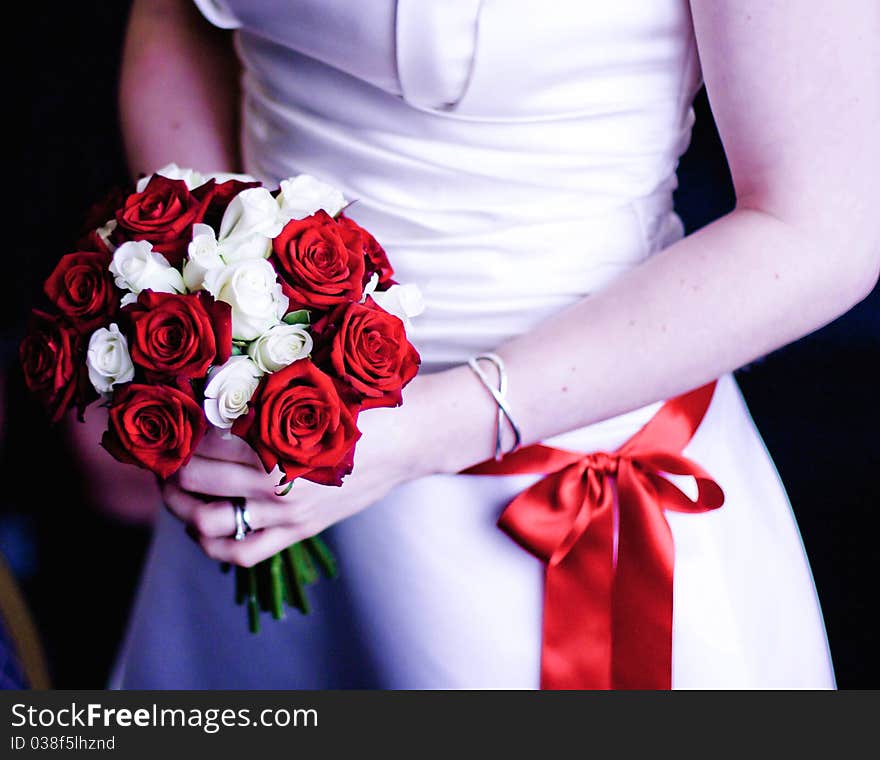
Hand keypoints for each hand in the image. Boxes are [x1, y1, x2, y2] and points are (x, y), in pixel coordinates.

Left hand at [162, 376, 434, 566]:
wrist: (411, 438)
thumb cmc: (365, 403)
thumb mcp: (316, 386)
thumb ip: (267, 386)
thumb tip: (212, 377)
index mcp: (276, 440)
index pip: (201, 440)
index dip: (179, 428)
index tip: (174, 416)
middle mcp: (274, 483)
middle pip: (193, 480)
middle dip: (170, 466)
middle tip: (167, 450)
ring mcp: (287, 513)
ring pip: (206, 523)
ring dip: (181, 506)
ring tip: (176, 487)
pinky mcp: (300, 531)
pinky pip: (242, 554)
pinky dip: (213, 545)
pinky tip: (204, 524)